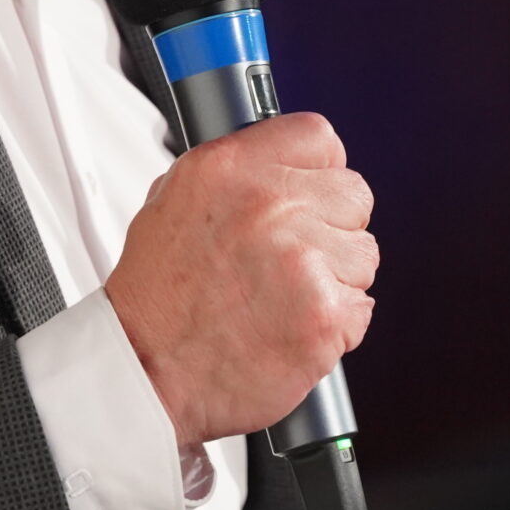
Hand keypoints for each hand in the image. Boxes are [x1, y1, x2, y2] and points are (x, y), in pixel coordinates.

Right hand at [104, 112, 377, 447]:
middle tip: (293, 259)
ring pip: (363, 254)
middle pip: (353, 194)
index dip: (321, 168)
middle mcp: (270, 206)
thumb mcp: (173, 201)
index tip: (314, 191)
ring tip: (283, 299)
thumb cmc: (156, 299)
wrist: (146, 372)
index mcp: (230, 169)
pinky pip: (361, 307)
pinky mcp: (325, 315)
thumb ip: (238, 173)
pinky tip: (290, 327)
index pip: (318, 137)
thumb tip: (284, 165)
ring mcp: (302, 261)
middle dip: (332, 227)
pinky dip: (335, 324)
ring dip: (335, 278)